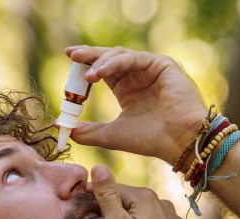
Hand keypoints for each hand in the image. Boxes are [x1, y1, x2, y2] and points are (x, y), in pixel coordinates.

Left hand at [66, 45, 208, 164]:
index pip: (102, 71)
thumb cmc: (150, 140)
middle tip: (71, 54)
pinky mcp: (161, 64)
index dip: (85, 66)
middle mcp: (138, 77)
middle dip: (89, 55)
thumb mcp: (111, 135)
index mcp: (128, 90)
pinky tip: (99, 72)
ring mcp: (150, 69)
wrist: (178, 142)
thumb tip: (61, 128)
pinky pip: (132, 59)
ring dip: (100, 62)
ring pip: (119, 56)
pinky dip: (114, 64)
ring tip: (86, 74)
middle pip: (108, 59)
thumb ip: (88, 131)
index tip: (69, 61)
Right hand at [90, 164, 206, 218]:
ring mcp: (172, 217)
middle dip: (113, 210)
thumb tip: (98, 167)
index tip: (81, 204)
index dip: (94, 196)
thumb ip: (107, 196)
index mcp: (144, 196)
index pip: (112, 188)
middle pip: (128, 201)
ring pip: (143, 214)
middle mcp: (161, 202)